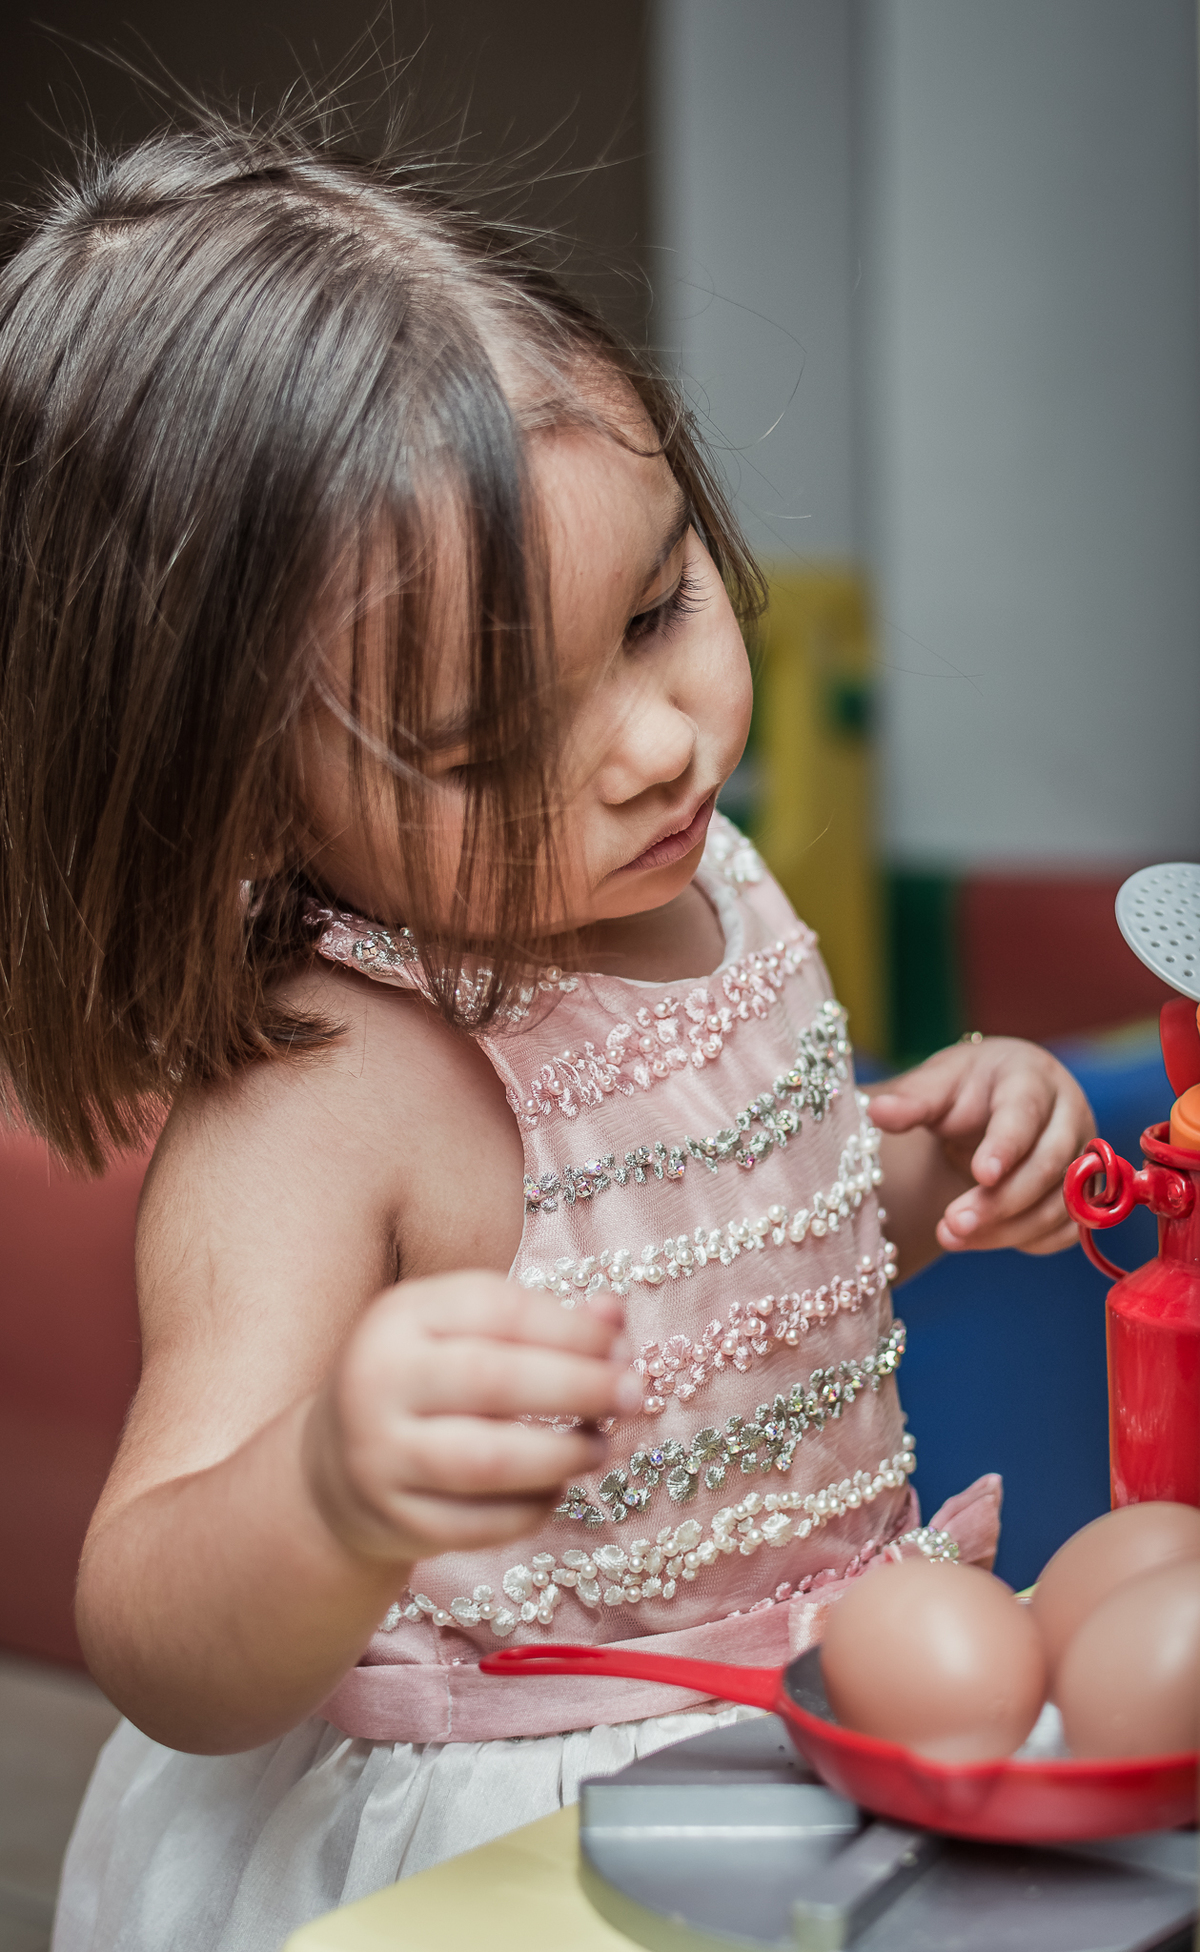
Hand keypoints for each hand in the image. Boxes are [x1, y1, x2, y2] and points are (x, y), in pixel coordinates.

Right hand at [303, 1273, 635, 1564]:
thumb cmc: (425, 1383)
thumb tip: (616, 1316)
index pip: (496, 1309)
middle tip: (634, 1394)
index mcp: (399, 1316)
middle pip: (494, 1381)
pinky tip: (557, 1486)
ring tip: (600, 1445)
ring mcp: (380, 1455)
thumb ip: (540, 1320)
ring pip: (489, 1460)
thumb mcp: (464, 1332)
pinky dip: (534, 1506)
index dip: (569, 1327)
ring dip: (562, 1454)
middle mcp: (378, 1380)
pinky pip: (482, 1522)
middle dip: (579, 1387)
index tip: (620, 1345)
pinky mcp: (395, 1520)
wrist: (335, 1466)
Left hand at [868, 1037, 1094, 1255]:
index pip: (1026, 1113)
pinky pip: (1066, 1228)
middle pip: (1048, 1165)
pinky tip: (983, 1240)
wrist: (997, 1102)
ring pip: (1059, 1204)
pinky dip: (1027, 1240)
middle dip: (1000, 1201)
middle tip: (952, 1224)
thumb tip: (876, 1111)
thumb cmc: (967, 1088)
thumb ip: (912, 1099)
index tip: (980, 1174)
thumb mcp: (938, 1083)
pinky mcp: (1083, 1194)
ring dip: (1007, 1228)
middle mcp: (1069, 1115)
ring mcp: (1083, 1157)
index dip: (1006, 1146)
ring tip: (951, 1237)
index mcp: (1032, 1077)